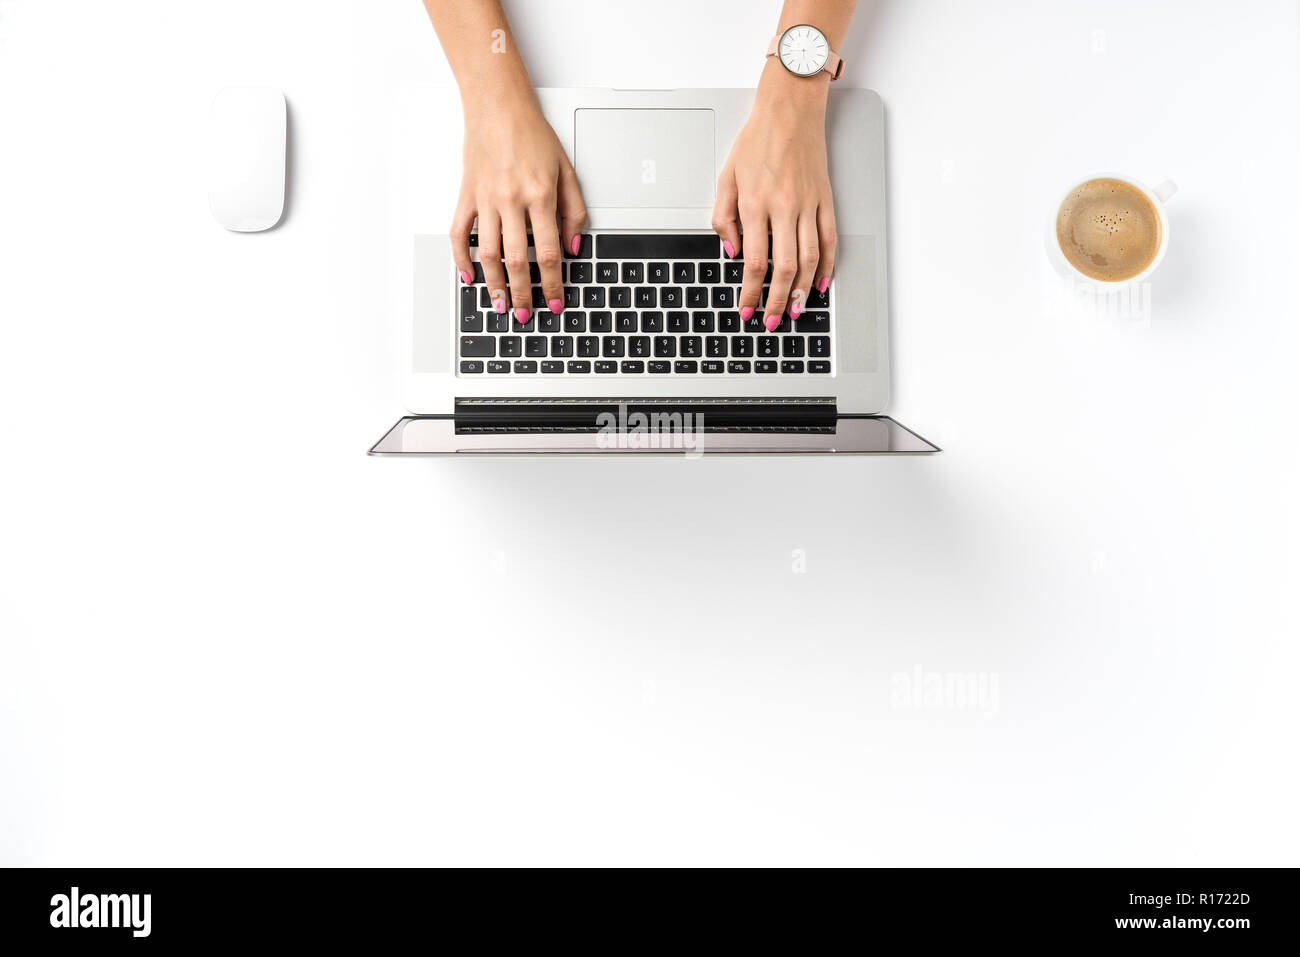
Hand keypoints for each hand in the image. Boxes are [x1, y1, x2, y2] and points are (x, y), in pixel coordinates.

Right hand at [451, 99, 586, 322]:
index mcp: (540, 195)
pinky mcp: (466, 195)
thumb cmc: (533, 134)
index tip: (554, 302)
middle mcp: (512, 200)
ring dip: (494, 285)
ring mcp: (485, 199)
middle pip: (516, 261)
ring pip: (487, 253)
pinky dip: (460, 258)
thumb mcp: (566, 171)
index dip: (552, 284)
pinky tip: (468, 276)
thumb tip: (574, 248)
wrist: (498, 105)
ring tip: (501, 305)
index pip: (548, 253)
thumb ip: (574, 212)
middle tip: (526, 315)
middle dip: (523, 294)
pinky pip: (458, 233)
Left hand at [712, 60, 836, 331]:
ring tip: (796, 310)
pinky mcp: (825, 199)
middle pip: (785, 268)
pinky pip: (829, 239)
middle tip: (772, 321)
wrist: (790, 110)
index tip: (746, 309)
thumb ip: (723, 219)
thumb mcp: (725, 178)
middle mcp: (784, 207)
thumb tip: (729, 253)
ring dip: (803, 290)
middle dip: (777, 301)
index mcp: (755, 204)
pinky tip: (822, 283)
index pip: (753, 261)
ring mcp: (808, 204)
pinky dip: (828, 265)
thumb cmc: (756, 141)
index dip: (750, 291)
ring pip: (810, 259)